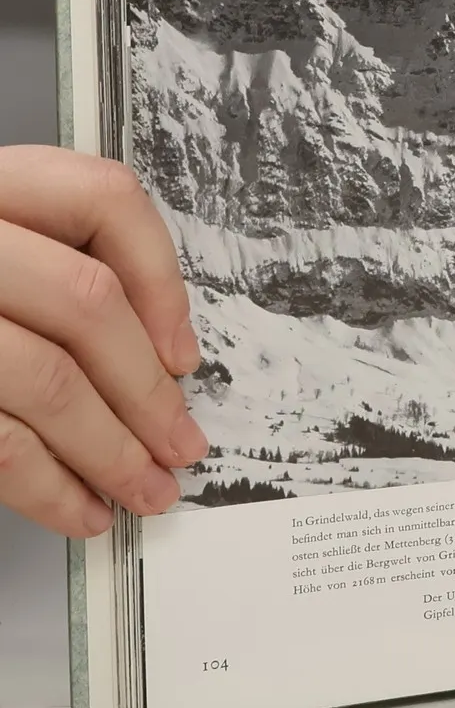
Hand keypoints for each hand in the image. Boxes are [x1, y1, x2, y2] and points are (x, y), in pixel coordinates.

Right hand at [0, 146, 203, 536]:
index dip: (161, 280)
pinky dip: (48, 486)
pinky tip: (81, 507)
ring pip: (48, 380)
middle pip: (87, 304)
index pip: (104, 201)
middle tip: (181, 445)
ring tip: (146, 489)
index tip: (183, 352)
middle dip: (148, 391)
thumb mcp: (5, 248)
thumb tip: (166, 354)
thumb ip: (66, 270)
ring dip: (111, 452)